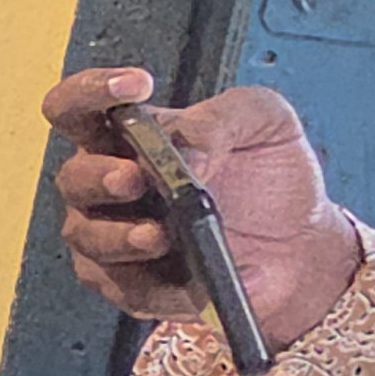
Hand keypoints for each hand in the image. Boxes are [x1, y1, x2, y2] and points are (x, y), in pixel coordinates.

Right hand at [45, 69, 364, 346]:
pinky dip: (158, 287)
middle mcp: (105, 184)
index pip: (77, 107)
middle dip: (100, 177)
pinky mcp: (127, 286)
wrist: (300, 244)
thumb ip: (226, 117)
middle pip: (74, 177)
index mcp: (127, 137)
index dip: (89, 92)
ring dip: (120, 236)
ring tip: (161, 237)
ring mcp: (110, 237)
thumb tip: (188, 155)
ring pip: (87, 236)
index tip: (135, 87)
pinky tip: (193, 282)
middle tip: (135, 178)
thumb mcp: (266, 123)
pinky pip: (123, 288)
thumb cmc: (270, 177)